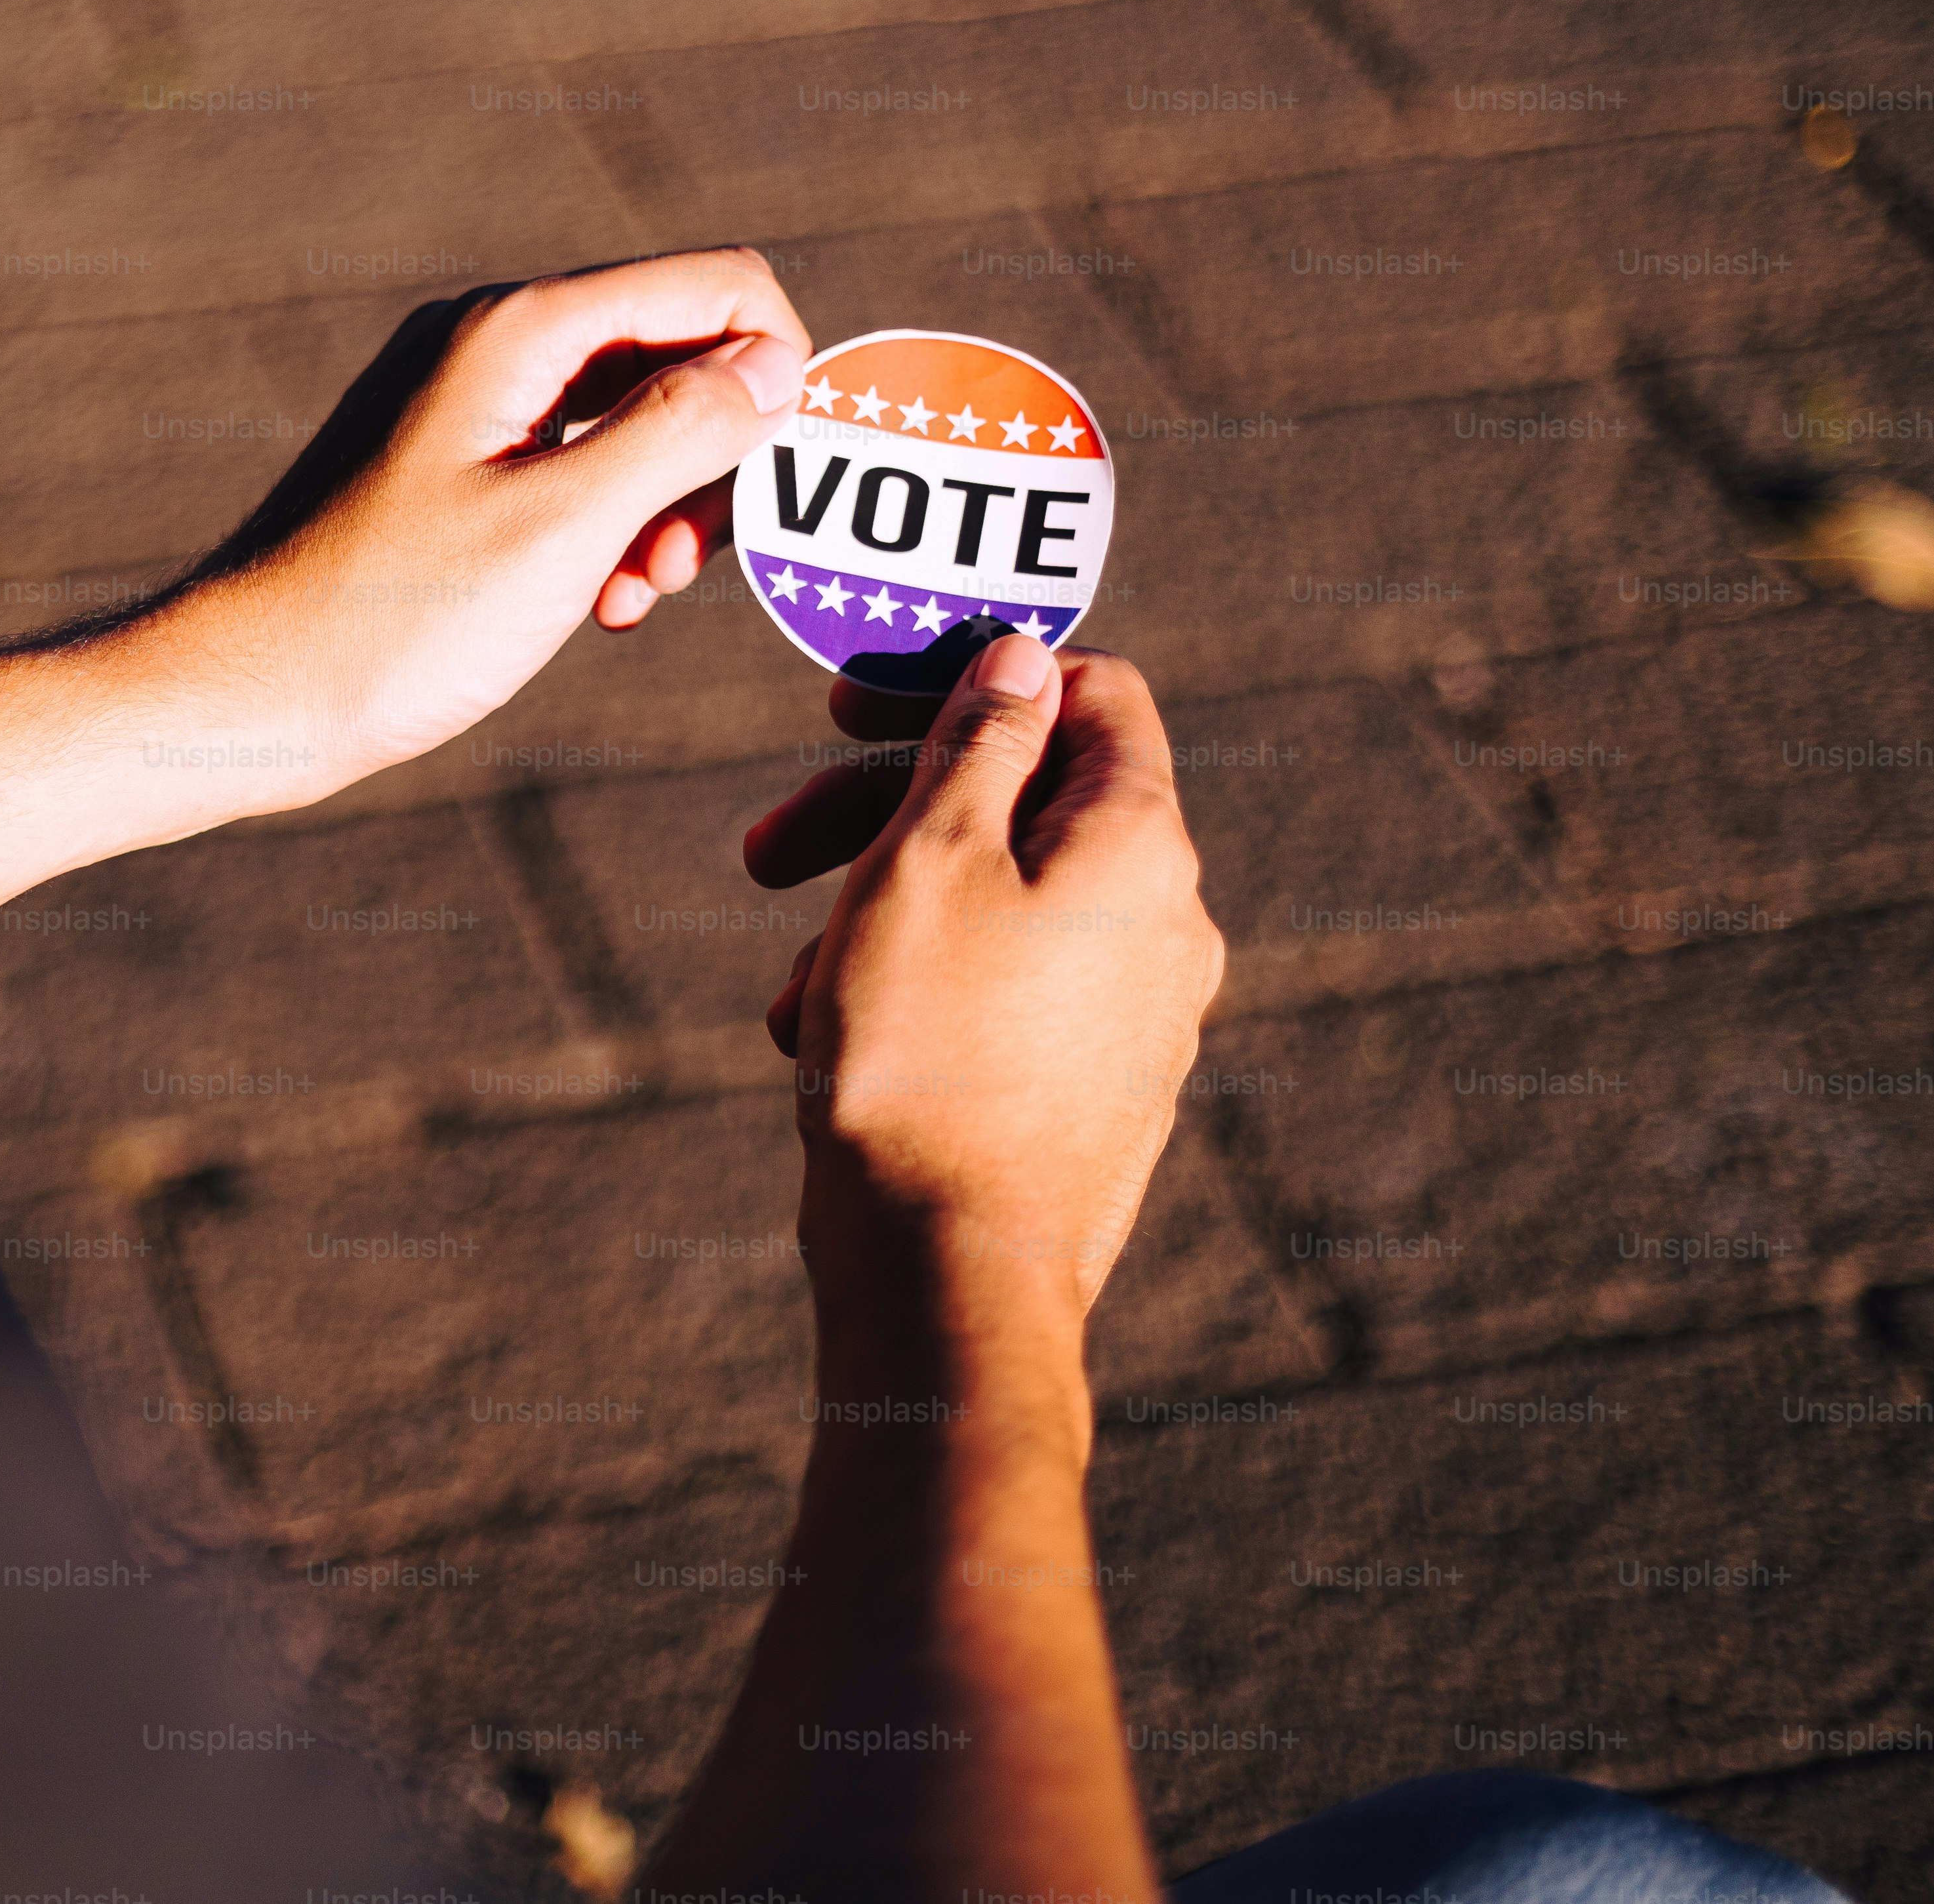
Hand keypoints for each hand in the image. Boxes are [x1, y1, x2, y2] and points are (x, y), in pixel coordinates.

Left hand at [174, 251, 805, 792]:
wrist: (249, 696)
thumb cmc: (394, 620)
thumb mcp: (564, 526)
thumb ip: (681, 431)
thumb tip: (777, 363)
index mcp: (521, 331)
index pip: (718, 288)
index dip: (780, 376)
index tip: (770, 492)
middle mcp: (496, 343)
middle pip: (681, 353)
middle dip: (716, 457)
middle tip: (685, 567)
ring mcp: (472, 403)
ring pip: (633, 421)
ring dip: (667, 508)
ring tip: (632, 596)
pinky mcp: (457, 465)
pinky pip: (577, 469)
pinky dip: (609, 530)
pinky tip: (594, 605)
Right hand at [745, 637, 1225, 1317]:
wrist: (950, 1277)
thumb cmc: (924, 1053)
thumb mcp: (927, 858)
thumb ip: (979, 743)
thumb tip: (1023, 656)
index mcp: (1140, 844)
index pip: (1090, 693)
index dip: (967, 677)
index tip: (850, 709)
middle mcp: (1167, 923)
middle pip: (1025, 807)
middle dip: (883, 812)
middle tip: (767, 848)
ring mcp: (1140, 1015)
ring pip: (999, 908)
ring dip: (878, 916)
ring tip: (786, 985)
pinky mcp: (1100, 1092)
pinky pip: (1005, 996)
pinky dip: (916, 990)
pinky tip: (828, 1046)